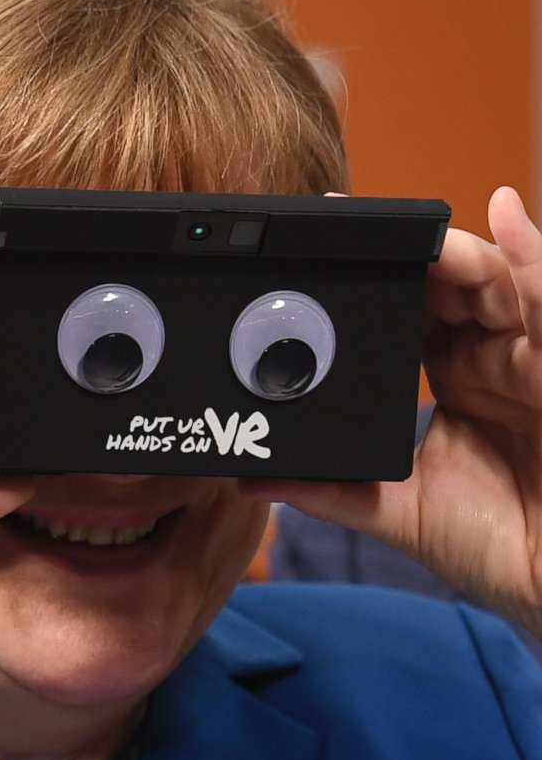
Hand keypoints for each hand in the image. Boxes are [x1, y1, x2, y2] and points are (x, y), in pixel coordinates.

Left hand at [255, 185, 541, 634]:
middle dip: (408, 250)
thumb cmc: (496, 546)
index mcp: (454, 373)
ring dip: (455, 251)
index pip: (410, 303)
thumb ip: (328, 487)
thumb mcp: (397, 512)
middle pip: (451, 280)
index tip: (316, 245)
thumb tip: (247, 477)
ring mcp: (531, 357)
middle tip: (350, 223)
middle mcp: (494, 356)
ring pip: (496, 281)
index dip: (374, 272)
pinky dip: (530, 255)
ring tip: (414, 229)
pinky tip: (502, 213)